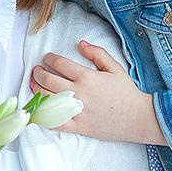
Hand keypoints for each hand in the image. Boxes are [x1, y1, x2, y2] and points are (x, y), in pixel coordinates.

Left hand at [31, 41, 166, 144]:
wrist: (138, 117)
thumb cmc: (127, 92)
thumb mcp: (114, 68)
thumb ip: (97, 53)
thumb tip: (80, 43)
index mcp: (87, 77)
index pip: (60, 64)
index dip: (49, 58)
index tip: (46, 58)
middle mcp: (78, 93)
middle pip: (48, 80)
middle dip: (38, 72)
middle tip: (36, 70)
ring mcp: (76, 111)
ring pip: (47, 99)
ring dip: (36, 90)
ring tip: (34, 85)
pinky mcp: (78, 126)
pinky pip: (55, 122)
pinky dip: (43, 117)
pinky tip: (37, 110)